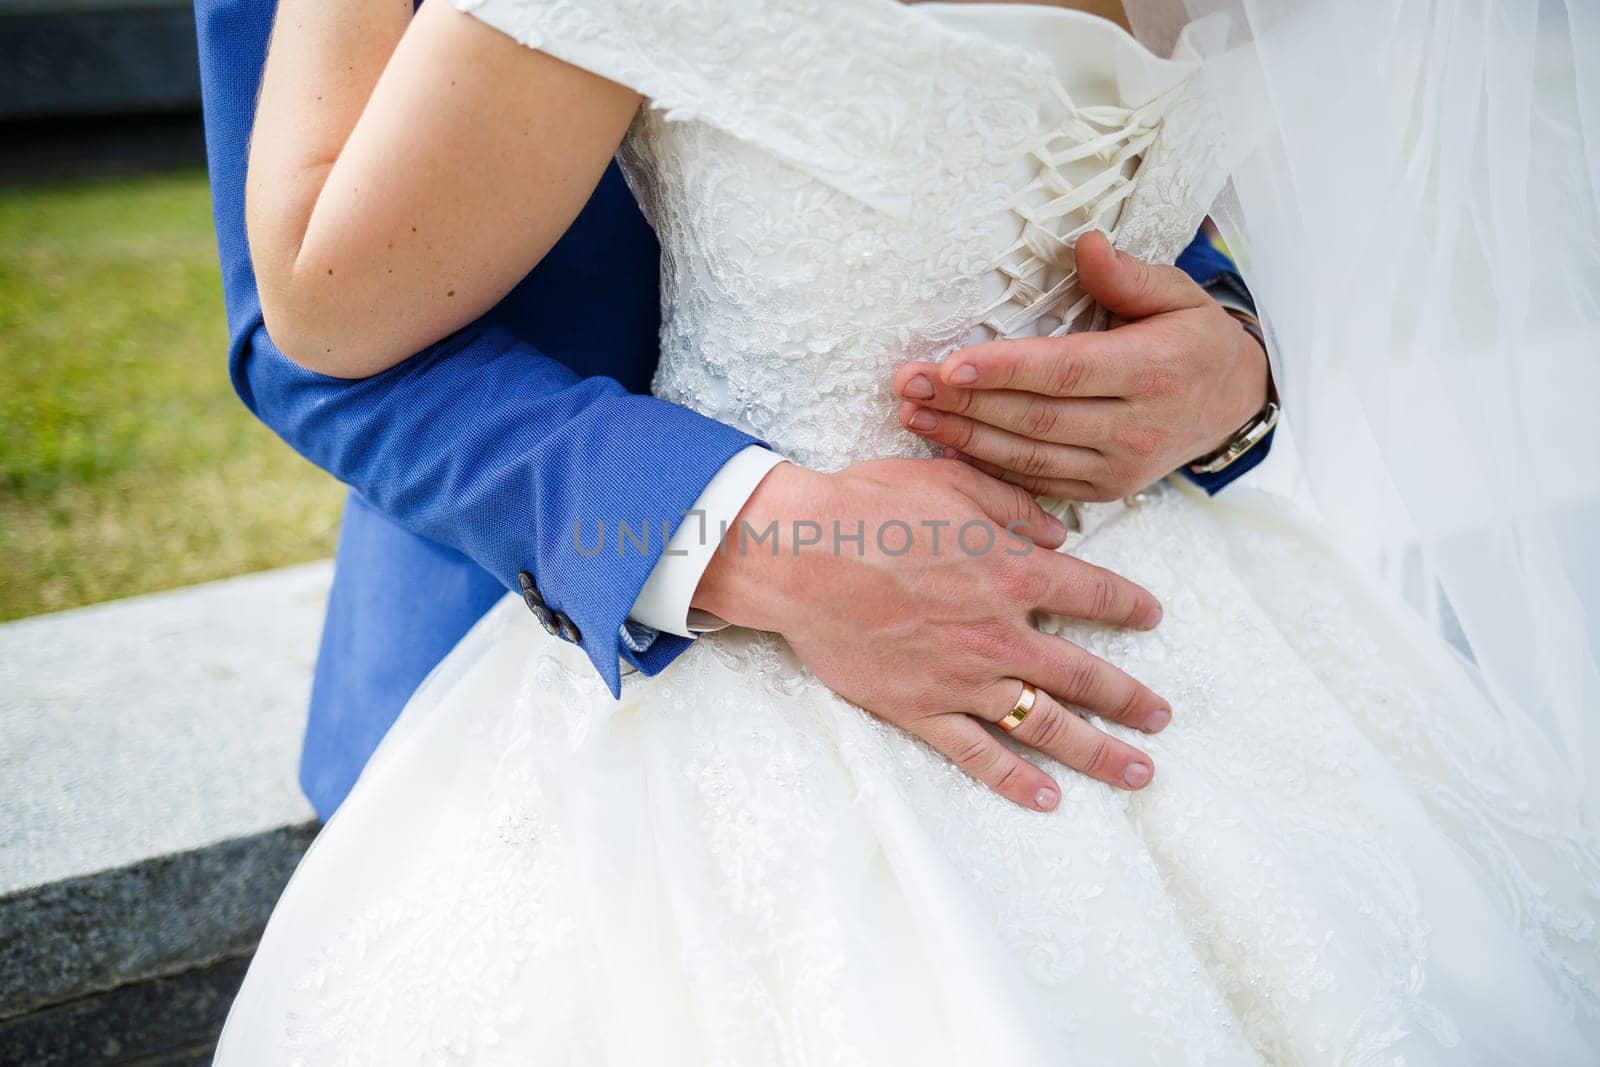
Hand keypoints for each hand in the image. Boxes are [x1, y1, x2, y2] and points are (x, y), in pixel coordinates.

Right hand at [694, 458, 1171, 811]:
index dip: (1129, 606)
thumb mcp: (952, 481)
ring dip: (1096, 751)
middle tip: (1161, 718)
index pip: (1094, 593)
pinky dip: (1013, 779)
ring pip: (1045, 724)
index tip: (1151, 616)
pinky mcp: (920, 708)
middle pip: (1085, 676)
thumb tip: (1059, 532)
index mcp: (1015, 573)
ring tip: (1135, 772)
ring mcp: (963, 679)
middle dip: (1130, 700)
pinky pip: (976, 753)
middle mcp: (1002, 635)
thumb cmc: (870, 507)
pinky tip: (1046, 798)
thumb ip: (1013, 506)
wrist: (801, 554)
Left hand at [891, 230, 1269, 501]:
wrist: (1234, 403)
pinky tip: (947, 444)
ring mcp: (1120, 466)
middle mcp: (1136, 425)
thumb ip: (1128, 275)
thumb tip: (1084, 244)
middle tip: (909, 384)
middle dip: (965, 402)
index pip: (1067, 370)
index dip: (1005, 370)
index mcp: (1153, 369)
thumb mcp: (1179, 295)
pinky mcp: (1105, 490)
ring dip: (965, 436)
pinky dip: (989, 466)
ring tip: (913, 412)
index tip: (951, 362)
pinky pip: (1039, 481)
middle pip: (1038, 417)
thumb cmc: (1196, 341)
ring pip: (1031, 455)